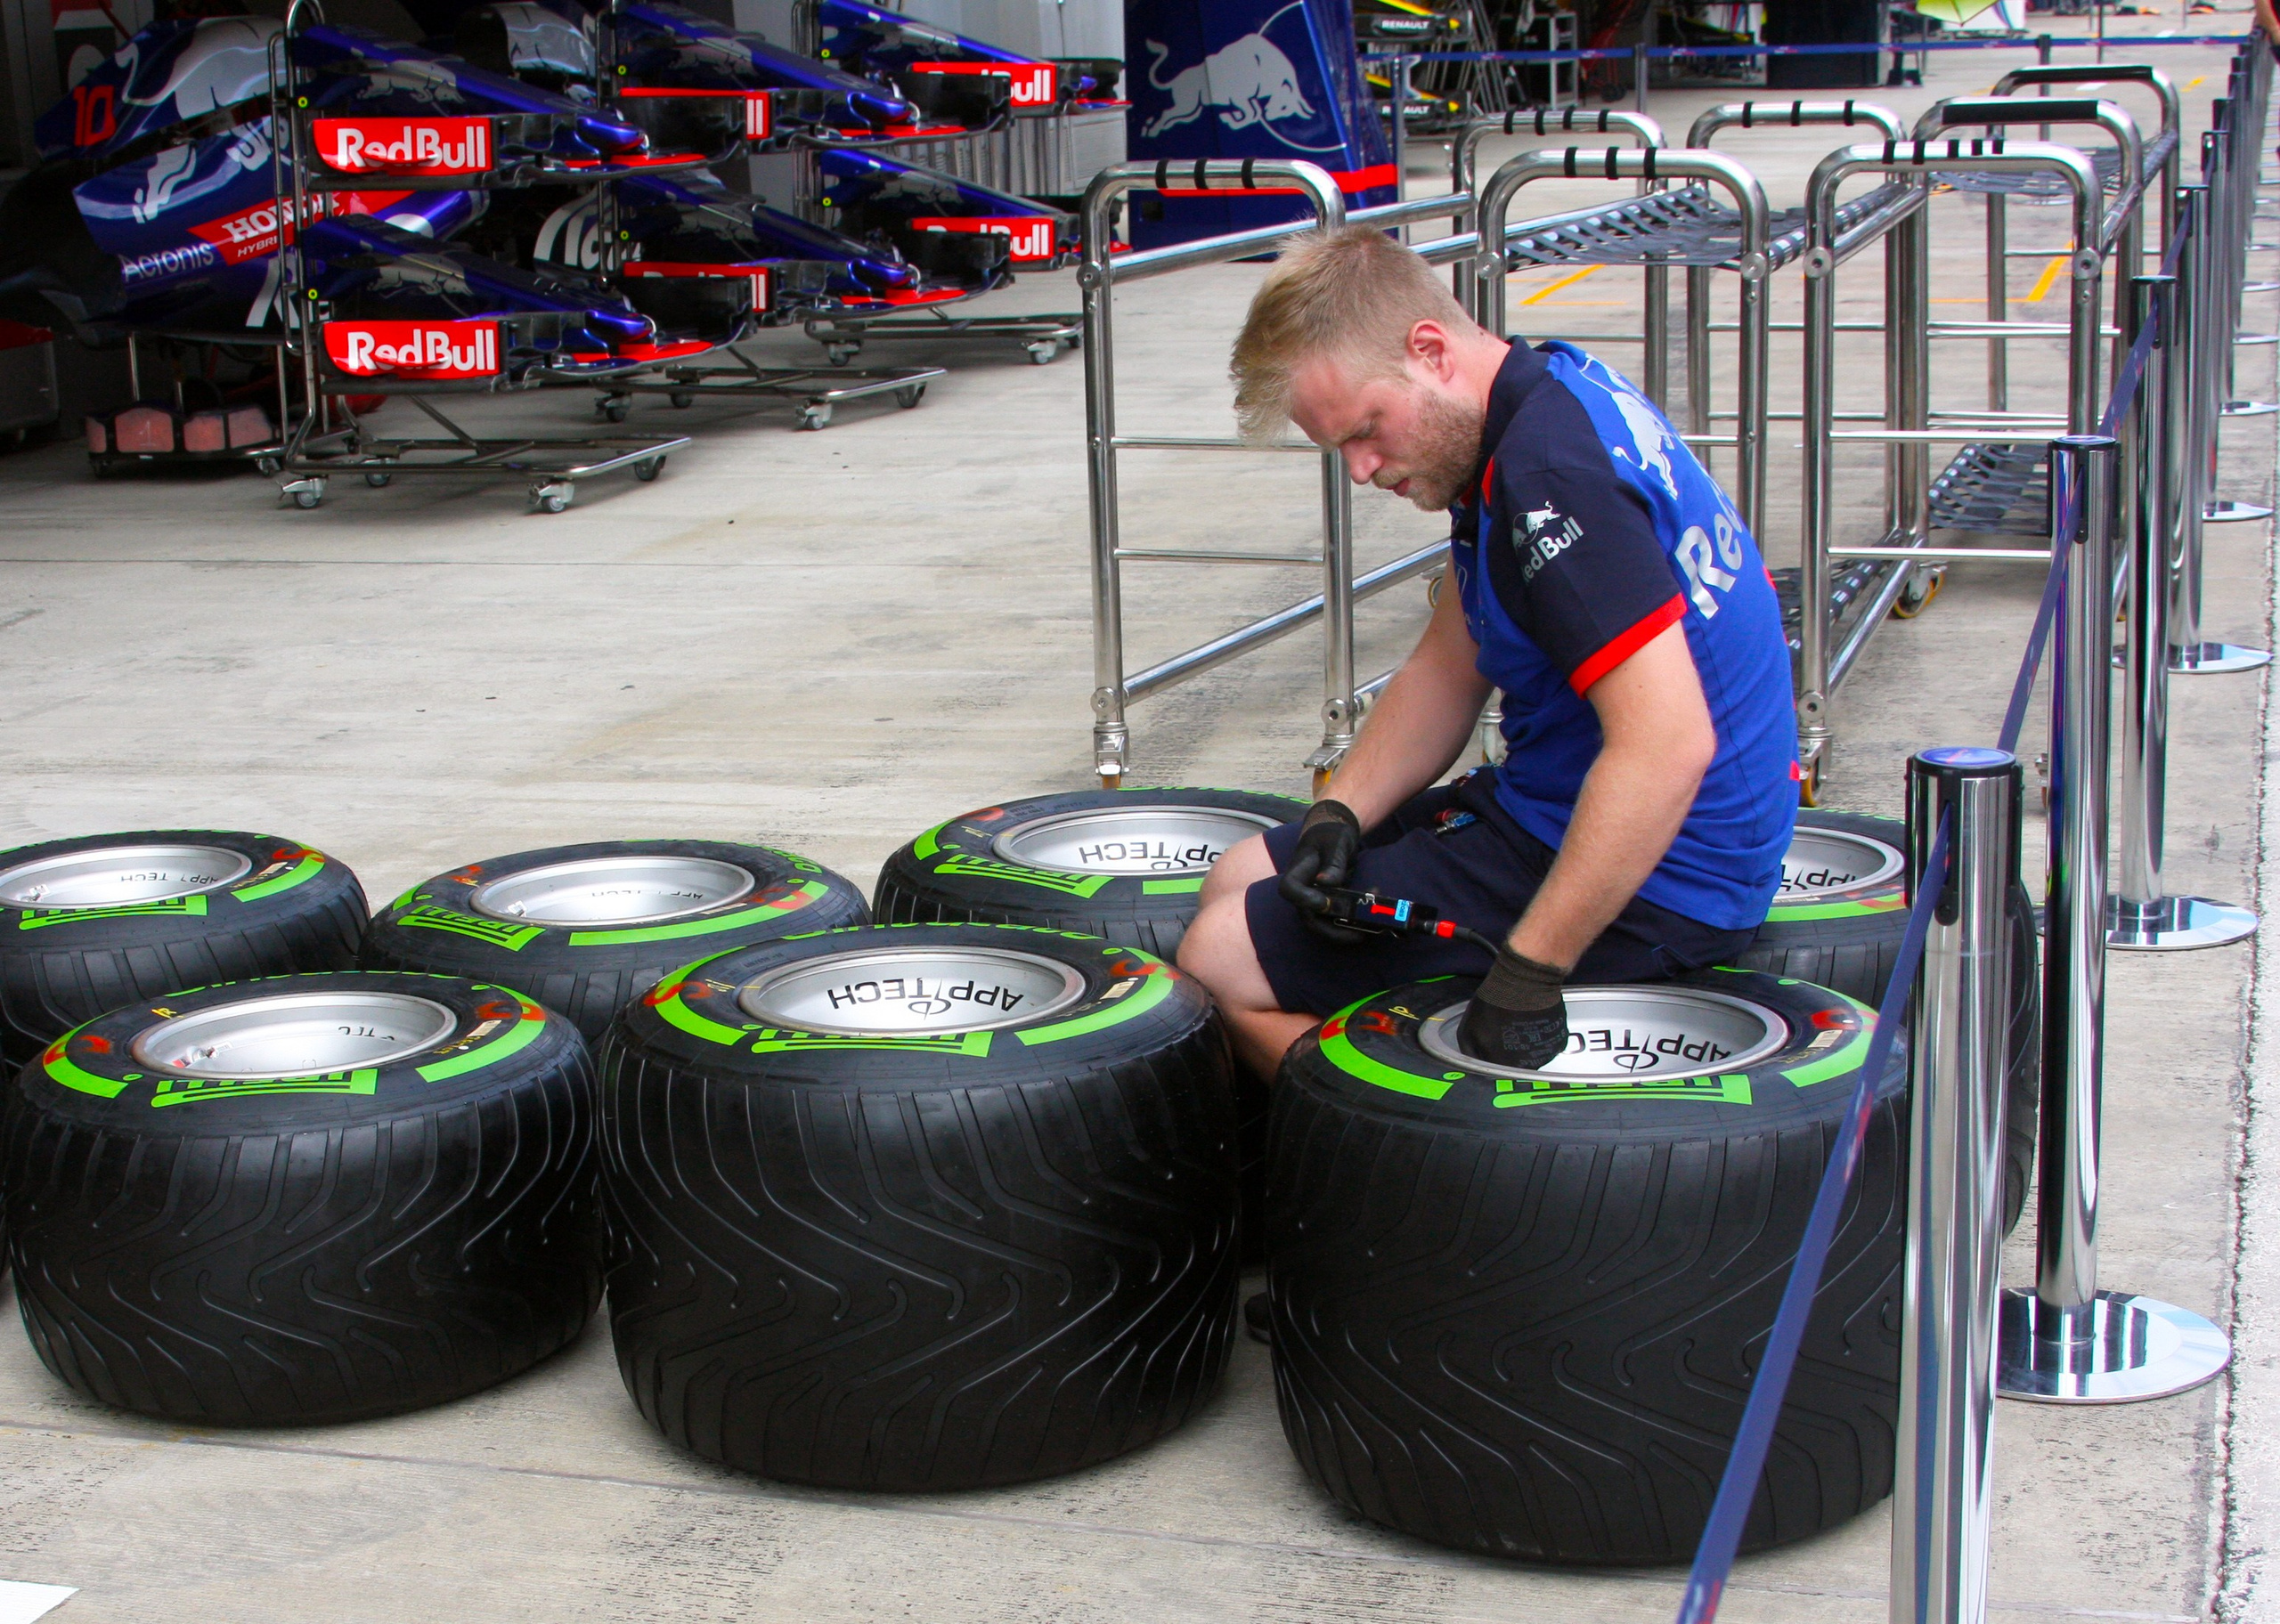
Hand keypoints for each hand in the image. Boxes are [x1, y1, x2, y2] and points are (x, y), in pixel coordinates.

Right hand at [1277, 799, 1368, 943]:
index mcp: (1297, 872)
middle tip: (1361, 932)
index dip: (1304, 900)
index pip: (1289, 890)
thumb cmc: (1330, 835)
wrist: (1333, 836)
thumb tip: (1327, 883)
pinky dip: (1354, 922)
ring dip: (1347, 930)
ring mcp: (1314, 901)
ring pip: (1324, 926)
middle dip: (1334, 931)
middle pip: (1309, 919)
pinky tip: (1372, 913)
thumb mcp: (1335, 844)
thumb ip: (1332, 863)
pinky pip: (1337, 921)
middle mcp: (1302, 892)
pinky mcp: (1328, 905)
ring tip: (1372, 924)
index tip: (1325, 902)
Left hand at [1458, 945, 1569, 1068]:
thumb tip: (1474, 1059)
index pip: (1494, 1068)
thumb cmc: (1495, 1003)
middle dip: (1509, 1050)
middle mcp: (1525, 1066)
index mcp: (1501, 1065)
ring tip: (1521, 1022)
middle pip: (1515, 1064)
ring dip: (1527, 1043)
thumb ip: (1470, 1050)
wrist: (1525, 982)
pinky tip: (1534, 1020)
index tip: (1491, 1041)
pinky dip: (1542, 1035)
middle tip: (1506, 1029)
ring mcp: (1545, 1054)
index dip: (1490, 1054)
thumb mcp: (1467, 1028)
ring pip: (1532, 1055)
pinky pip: (1548, 1043)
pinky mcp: (1558, 1041)